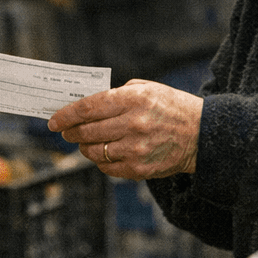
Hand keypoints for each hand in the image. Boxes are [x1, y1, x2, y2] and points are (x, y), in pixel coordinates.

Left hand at [48, 79, 202, 179]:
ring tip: (85, 142)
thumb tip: (87, 105)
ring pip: (94, 151)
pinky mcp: (140, 168)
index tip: (54, 120)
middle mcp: (133, 124)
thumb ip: (118, 94)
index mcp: (134, 100)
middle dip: (71, 132)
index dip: (66, 115)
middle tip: (66, 131)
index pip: (88, 108)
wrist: (203, 135)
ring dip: (84, 147)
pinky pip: (107, 167)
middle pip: (87, 131)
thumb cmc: (173, 108)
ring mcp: (136, 149)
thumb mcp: (148, 89)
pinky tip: (104, 153)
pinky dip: (100, 161)